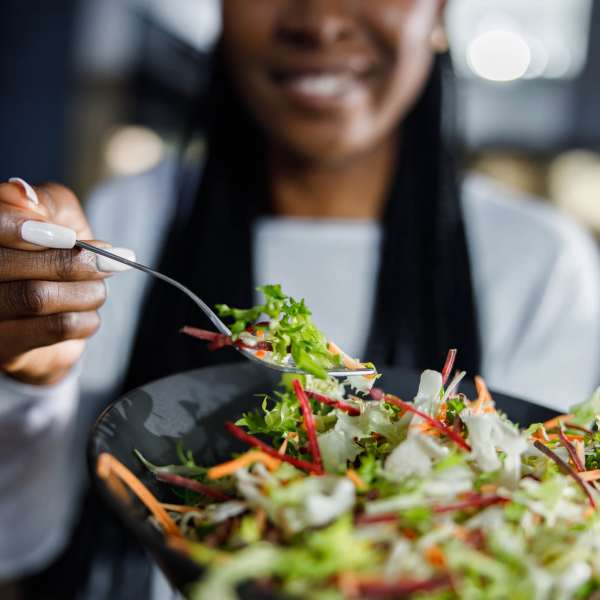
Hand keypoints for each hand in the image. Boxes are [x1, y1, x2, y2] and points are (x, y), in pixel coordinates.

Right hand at [0, 179, 130, 384]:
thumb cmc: (61, 250)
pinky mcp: (7, 351)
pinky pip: (57, 327)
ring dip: (87, 290)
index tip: (69, 236)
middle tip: (114, 260)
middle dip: (73, 262)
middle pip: (10, 265)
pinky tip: (89, 312)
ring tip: (100, 286)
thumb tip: (22, 194)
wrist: (66, 307)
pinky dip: (88, 317)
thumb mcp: (58, 215)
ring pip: (37, 297)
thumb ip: (44, 202)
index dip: (22, 228)